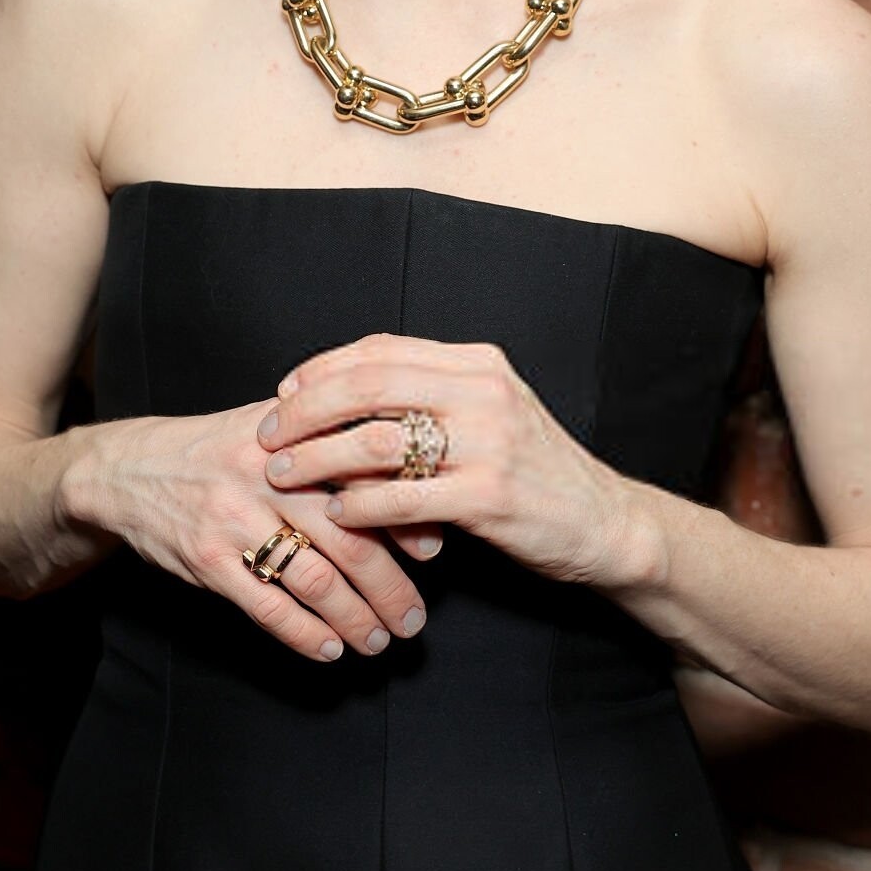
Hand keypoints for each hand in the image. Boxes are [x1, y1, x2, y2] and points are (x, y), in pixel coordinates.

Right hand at [66, 399, 437, 663]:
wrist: (130, 471)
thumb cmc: (219, 451)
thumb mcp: (274, 429)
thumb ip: (332, 444)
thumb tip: (406, 484)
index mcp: (295, 440)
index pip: (365, 480)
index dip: (405, 518)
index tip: (434, 552)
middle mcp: (269, 477)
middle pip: (350, 540)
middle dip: (391, 587)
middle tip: (415, 618)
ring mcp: (236, 520)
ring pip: (316, 580)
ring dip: (355, 618)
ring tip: (379, 640)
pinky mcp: (209, 561)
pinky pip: (269, 607)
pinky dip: (305, 634)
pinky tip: (329, 649)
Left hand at [258, 332, 647, 591]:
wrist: (603, 522)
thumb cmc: (533, 469)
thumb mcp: (490, 410)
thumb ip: (432, 392)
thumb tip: (344, 386)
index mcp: (478, 362)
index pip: (381, 349)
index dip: (323, 368)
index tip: (284, 391)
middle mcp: (483, 391)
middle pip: (368, 385)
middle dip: (305, 410)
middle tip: (267, 435)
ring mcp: (489, 443)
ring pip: (376, 441)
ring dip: (318, 459)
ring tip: (284, 475)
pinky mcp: (490, 496)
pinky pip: (402, 499)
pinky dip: (358, 506)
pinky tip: (336, 514)